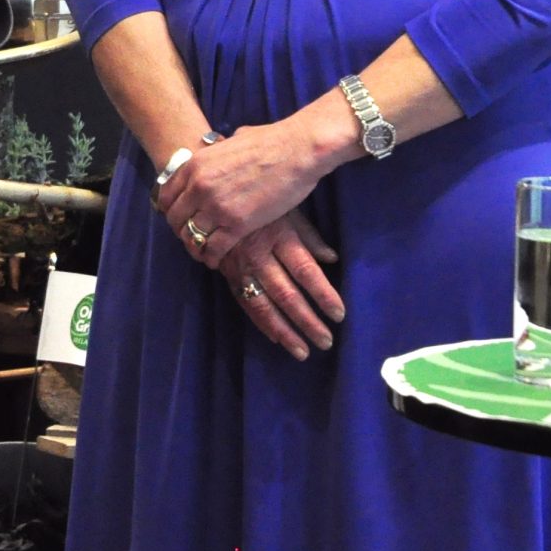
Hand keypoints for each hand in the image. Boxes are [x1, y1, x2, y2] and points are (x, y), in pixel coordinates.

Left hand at [157, 120, 328, 269]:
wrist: (297, 150)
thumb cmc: (271, 142)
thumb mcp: (230, 141)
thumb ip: (217, 152)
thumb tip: (217, 148)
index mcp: (194, 165)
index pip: (166, 196)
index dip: (170, 211)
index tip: (179, 219)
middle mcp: (199, 186)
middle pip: (175, 218)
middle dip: (181, 230)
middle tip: (190, 238)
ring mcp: (216, 206)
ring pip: (192, 236)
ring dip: (195, 246)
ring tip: (201, 253)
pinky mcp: (237, 224)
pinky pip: (214, 248)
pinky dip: (211, 257)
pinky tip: (215, 260)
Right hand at [217, 209, 343, 360]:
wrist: (212, 198)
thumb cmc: (259, 203)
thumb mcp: (287, 210)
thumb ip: (309, 236)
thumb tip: (332, 259)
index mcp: (279, 236)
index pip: (305, 271)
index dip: (322, 294)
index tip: (339, 314)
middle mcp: (259, 255)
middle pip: (286, 294)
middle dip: (307, 320)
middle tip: (325, 341)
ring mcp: (240, 267)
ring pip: (263, 305)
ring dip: (284, 331)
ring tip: (302, 351)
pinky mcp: (227, 274)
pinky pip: (244, 303)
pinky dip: (260, 322)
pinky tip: (275, 338)